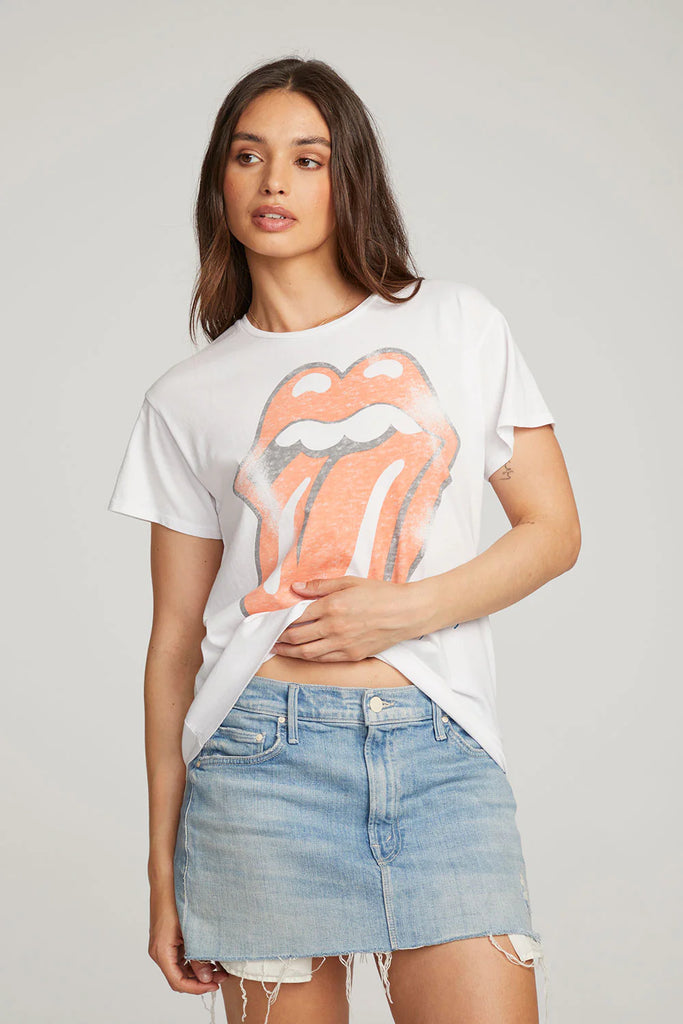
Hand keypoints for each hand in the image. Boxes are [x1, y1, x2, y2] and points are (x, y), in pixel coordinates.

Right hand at [149, 898, 229, 994]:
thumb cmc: (175, 900)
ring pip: (181, 968)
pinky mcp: (168, 940)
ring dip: (199, 970)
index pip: (178, 982)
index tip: (215, 985)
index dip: (197, 988)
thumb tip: (206, 978)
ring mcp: (163, 946)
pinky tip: (210, 955)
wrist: (166, 880)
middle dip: (201, 980)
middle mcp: (159, 952)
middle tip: (223, 975)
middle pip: (179, 978)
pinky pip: (180, 957)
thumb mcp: (190, 931)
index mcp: (162, 952)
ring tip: (220, 966)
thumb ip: (197, 956)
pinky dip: (194, 960)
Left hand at [273, 576, 426, 661]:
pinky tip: (302, 654)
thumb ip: (321, 586)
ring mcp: (343, 644)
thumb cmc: (380, 594)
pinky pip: (324, 659)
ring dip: (289, 652)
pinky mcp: (352, 656)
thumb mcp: (350, 582)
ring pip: (307, 653)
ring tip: (278, 648)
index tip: (270, 619)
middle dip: (280, 637)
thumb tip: (296, 588)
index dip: (280, 619)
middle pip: (297, 636)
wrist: (406, 613)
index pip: (297, 616)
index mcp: (332, 606)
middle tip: (269, 636)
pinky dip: (309, 657)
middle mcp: (334, 628)